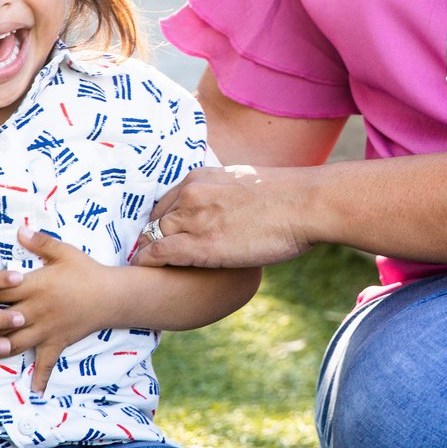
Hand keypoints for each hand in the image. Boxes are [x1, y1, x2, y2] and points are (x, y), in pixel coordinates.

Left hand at [0, 228, 125, 393]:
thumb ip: (39, 242)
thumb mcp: (64, 252)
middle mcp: (34, 311)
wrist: (111, 295)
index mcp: (34, 286)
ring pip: (12, 344)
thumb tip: (18, 230)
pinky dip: (38, 378)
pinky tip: (31, 391)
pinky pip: (46, 364)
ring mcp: (44, 330)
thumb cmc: (86, 271)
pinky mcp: (56, 343)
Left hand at [132, 164, 314, 269]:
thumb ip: (228, 193)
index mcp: (203, 176)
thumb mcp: (248, 183)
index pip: (168, 200)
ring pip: (152, 236)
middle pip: (155, 218)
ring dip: (145, 251)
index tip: (162, 235)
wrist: (305, 204)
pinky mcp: (199, 244)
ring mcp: (194, 218)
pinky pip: (158, 254)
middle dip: (150, 236)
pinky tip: (143, 271)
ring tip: (141, 267)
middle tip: (146, 255)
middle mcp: (192, 193)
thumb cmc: (288, 197)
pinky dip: (146, 262)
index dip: (163, 221)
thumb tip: (233, 208)